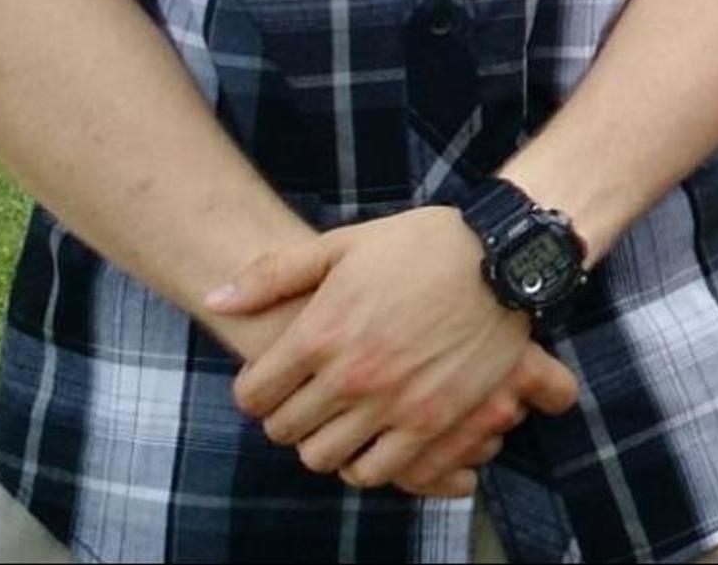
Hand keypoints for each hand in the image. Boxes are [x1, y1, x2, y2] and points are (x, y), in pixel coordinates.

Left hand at [210, 210, 581, 489]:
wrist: (502, 257)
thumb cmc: (420, 245)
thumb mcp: (341, 245)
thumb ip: (272, 275)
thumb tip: (215, 300)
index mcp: (319, 333)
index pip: (253, 394)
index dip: (255, 391)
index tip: (272, 382)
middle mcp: (349, 376)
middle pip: (283, 431)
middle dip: (285, 418)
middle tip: (304, 402)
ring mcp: (391, 403)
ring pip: (323, 458)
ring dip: (322, 444)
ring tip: (337, 423)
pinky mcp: (432, 421)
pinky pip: (376, 471)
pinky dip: (364, 464)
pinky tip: (372, 440)